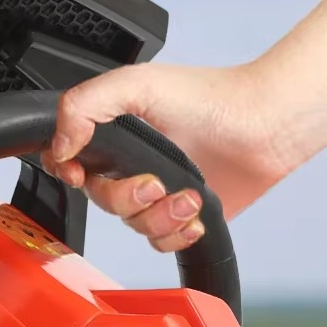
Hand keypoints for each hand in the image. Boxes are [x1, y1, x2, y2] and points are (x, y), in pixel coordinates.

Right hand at [45, 61, 299, 252]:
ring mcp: (158, 193)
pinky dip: (177, 233)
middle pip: (101, 202)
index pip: (69, 161)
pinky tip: (195, 215)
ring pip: (133, 226)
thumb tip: (59, 145)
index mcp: (114, 134)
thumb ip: (84, 105)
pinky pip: (161, 242)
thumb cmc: (212, 98)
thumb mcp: (137, 83)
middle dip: (127, 198)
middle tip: (156, 183)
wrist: (267, 125)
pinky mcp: (182, 217)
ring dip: (160, 217)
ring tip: (188, 197)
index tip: (82, 174)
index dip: (68, 173)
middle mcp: (131, 164)